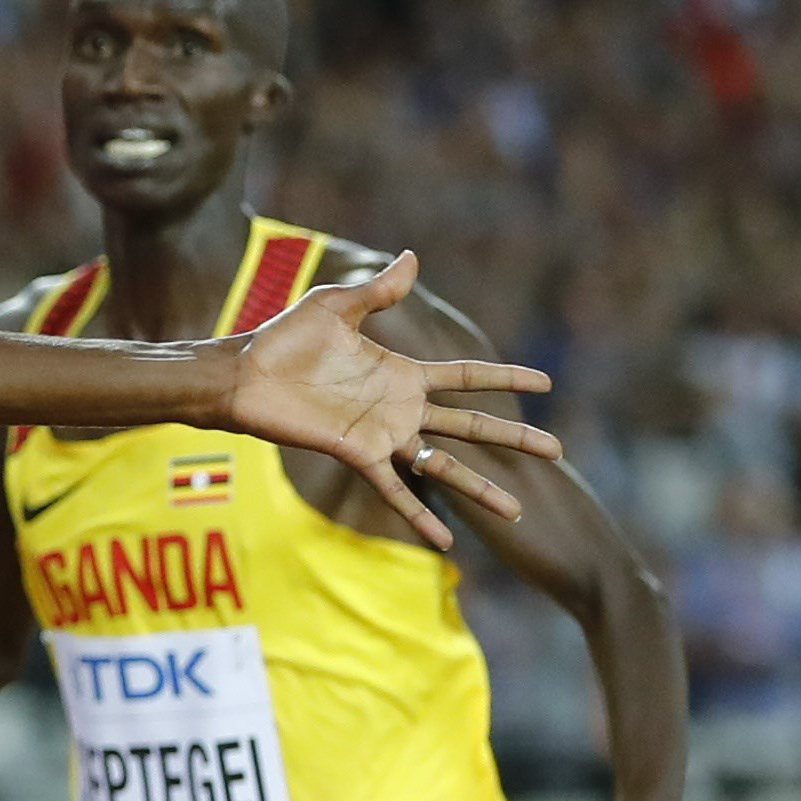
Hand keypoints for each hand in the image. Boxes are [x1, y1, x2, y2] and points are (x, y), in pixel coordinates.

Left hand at [228, 251, 561, 549]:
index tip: (547, 383)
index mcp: (403, 372)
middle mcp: (400, 408)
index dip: (506, 378)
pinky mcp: (357, 455)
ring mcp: (382, 435)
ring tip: (517, 511)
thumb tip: (412, 256)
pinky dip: (420, 516)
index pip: (468, 376)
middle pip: (471, 424)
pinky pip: (396, 492)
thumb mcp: (337, 306)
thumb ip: (378, 290)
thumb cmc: (283, 339)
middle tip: (557, 451)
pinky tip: (448, 544)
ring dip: (480, 488)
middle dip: (514, 437)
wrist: (243, 375)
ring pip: (444, 465)